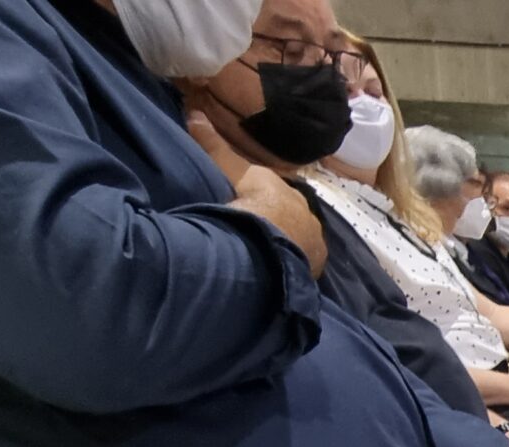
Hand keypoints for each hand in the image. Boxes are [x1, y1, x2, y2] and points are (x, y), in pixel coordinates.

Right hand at [188, 113, 324, 275]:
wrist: (270, 243)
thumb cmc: (252, 203)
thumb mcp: (233, 171)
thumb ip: (215, 146)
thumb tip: (194, 113)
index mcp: (290, 193)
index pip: (276, 193)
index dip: (261, 198)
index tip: (246, 205)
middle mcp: (307, 215)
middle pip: (288, 217)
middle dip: (275, 223)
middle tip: (251, 234)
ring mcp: (313, 243)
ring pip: (295, 241)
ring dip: (281, 245)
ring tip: (260, 256)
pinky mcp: (313, 266)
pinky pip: (300, 263)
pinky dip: (287, 264)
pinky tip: (272, 271)